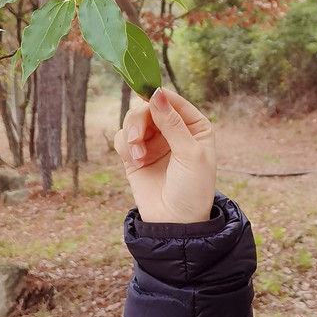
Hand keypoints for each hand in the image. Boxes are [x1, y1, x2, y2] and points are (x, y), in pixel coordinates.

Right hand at [114, 87, 216, 222]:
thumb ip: (172, 123)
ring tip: (138, 156)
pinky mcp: (135, 155)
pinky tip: (137, 162)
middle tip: (137, 137)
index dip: (158, 96)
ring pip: (132, 120)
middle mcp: (173, 130)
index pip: (173, 100)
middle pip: (147, 107)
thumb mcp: (190, 153)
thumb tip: (156, 94)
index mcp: (194, 126)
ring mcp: (153, 142)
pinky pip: (122, 138)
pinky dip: (125, 146)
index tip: (145, 97)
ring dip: (132, 134)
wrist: (176, 222)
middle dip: (140, 119)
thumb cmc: (192, 189)